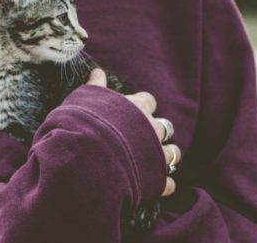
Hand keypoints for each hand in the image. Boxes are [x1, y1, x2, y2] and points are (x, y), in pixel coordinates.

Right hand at [87, 69, 179, 196]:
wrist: (86, 156)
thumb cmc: (83, 124)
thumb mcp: (84, 99)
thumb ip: (95, 86)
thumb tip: (97, 71)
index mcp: (136, 108)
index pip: (148, 101)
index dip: (141, 107)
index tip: (132, 112)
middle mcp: (151, 129)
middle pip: (165, 127)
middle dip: (157, 132)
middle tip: (144, 138)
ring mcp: (156, 154)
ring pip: (173, 153)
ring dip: (167, 156)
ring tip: (156, 161)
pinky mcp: (156, 179)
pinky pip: (168, 183)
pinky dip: (164, 184)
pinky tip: (157, 185)